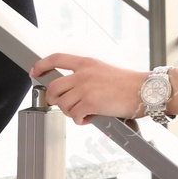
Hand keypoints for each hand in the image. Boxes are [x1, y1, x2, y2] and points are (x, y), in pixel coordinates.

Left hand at [29, 53, 147, 125]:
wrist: (143, 90)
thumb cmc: (127, 83)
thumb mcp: (103, 70)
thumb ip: (86, 75)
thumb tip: (72, 89)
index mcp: (86, 62)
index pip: (56, 58)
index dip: (41, 65)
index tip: (34, 72)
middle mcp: (83, 73)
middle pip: (53, 86)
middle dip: (53, 99)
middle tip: (62, 105)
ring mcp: (85, 88)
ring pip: (62, 104)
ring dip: (69, 112)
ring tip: (82, 113)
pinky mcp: (90, 103)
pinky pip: (74, 115)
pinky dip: (79, 120)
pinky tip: (88, 119)